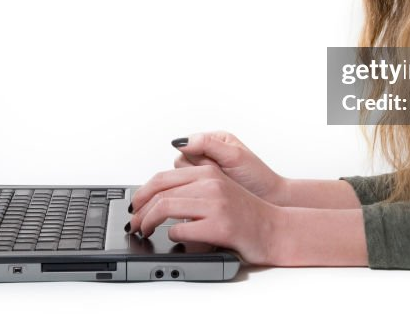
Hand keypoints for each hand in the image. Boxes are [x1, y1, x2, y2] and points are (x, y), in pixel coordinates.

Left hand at [127, 164, 284, 264]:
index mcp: (208, 172)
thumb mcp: (219, 188)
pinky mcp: (220, 226)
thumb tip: (158, 192)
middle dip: (140, 210)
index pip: (163, 177)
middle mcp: (211, 183)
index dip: (142, 193)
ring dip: (148, 223)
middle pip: (160, 192)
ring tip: (145, 231)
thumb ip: (193, 185)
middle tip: (134, 223)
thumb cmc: (246, 212)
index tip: (135, 205)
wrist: (275, 228)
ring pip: (165, 208)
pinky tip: (175, 238)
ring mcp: (216, 204)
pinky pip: (181, 230)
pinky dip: (172, 236)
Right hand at [171, 131, 289, 204]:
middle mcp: (207, 155)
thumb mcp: (234, 155)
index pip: (186, 145)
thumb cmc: (257, 177)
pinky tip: (214, 196)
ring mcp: (204, 174)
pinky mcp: (203, 190)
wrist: (270, 200)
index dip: (197, 158)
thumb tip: (181, 141)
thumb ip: (207, 144)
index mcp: (214, 140)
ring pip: (183, 178)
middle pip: (181, 162)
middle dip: (199, 171)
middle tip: (219, 175)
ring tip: (219, 185)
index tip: (213, 165)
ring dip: (199, 183)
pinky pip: (188, 191)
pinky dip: (199, 194)